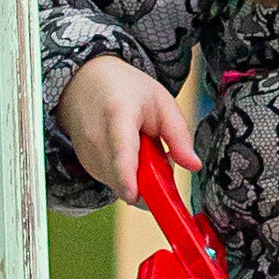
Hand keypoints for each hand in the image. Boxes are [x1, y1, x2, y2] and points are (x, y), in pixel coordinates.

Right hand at [56, 53, 195, 205]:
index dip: (127, 177)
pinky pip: (111, 182)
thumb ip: (179, 136)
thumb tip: (194, 166)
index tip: (135, 197)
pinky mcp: (84, 163)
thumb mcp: (162, 103)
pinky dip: (125, 176)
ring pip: (119, 183)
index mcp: (118, 113)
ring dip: (137, 178)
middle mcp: (96, 135)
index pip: (122, 151)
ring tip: (139, 148)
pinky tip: (127, 154)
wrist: (87, 81)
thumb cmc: (127, 90)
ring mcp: (86, 151)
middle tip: (157, 155)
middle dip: (149, 181)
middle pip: (122, 176)